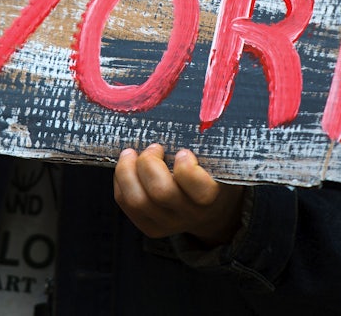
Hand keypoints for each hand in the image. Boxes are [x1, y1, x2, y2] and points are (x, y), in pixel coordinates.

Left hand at [113, 144, 244, 245]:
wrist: (212, 209)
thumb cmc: (213, 172)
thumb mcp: (218, 159)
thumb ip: (206, 143)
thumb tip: (187, 112)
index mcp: (212, 197)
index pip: (199, 189)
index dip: (186, 168)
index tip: (184, 152)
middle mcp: (190, 214)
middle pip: (161, 193)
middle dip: (149, 163)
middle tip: (154, 147)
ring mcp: (168, 224)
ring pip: (137, 201)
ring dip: (127, 171)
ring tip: (131, 153)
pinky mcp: (150, 227)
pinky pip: (126, 203)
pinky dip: (121, 180)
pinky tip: (128, 166)